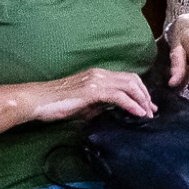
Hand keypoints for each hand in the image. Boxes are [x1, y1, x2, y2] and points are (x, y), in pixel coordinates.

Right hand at [30, 68, 155, 122]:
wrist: (36, 100)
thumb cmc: (55, 103)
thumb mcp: (84, 104)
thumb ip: (100, 104)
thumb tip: (115, 111)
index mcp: (98, 75)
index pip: (127, 79)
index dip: (141, 91)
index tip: (148, 106)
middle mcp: (100, 74)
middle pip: (133, 80)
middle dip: (146, 95)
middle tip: (152, 111)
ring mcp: (96, 81)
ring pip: (130, 86)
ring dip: (142, 100)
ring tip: (148, 114)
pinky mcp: (92, 91)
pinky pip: (119, 96)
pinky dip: (132, 105)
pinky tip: (138, 114)